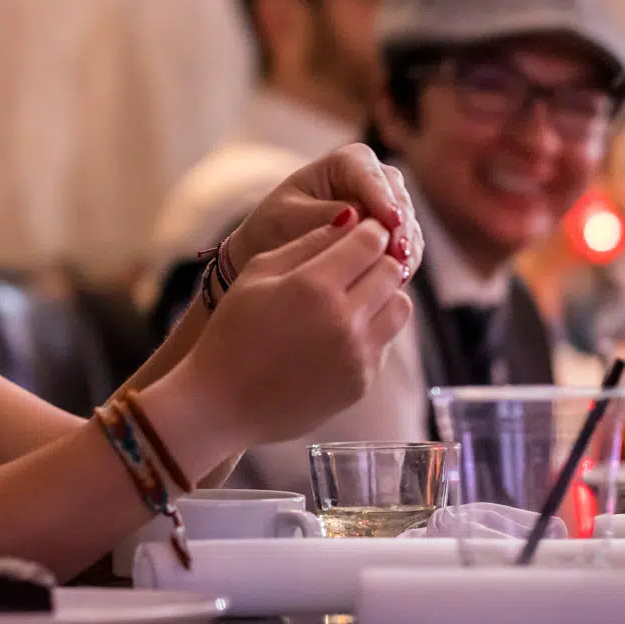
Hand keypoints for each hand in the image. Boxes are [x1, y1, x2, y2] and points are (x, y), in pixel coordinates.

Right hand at [180, 213, 415, 447]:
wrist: (223, 402)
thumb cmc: (231, 332)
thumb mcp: (256, 275)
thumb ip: (305, 244)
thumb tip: (348, 221)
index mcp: (314, 286)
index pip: (370, 241)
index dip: (368, 230)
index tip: (359, 232)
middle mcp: (345, 320)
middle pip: (392, 270)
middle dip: (378, 259)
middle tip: (358, 262)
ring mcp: (358, 355)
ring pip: (401, 307)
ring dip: (384, 294)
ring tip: (357, 297)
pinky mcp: (362, 382)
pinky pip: (385, 342)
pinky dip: (372, 329)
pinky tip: (340, 332)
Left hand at [224, 144, 423, 283]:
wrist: (275, 250)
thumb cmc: (275, 225)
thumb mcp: (287, 217)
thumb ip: (320, 215)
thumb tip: (354, 213)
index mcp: (345, 162)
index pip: (369, 175)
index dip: (382, 198)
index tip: (391, 221)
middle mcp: (373, 178)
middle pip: (398, 198)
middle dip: (400, 227)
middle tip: (399, 255)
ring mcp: (386, 205)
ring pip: (407, 224)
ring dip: (406, 248)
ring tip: (401, 273)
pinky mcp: (392, 233)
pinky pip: (407, 246)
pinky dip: (404, 261)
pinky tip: (399, 281)